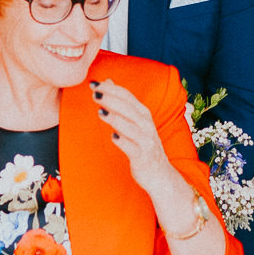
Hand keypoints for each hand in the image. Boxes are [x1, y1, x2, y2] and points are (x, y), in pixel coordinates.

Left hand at [93, 81, 180, 199]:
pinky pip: (132, 148)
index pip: (127, 96)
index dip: (111, 88)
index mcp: (143, 114)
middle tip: (94, 93)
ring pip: (130, 126)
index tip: (94, 83)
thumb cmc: (143, 145)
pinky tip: (113, 136)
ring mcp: (145, 141)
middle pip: (128, 108)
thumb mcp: (134, 121)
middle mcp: (146, 125)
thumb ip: (121, 102)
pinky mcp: (142, 157)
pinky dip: (123, 141)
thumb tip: (107, 81)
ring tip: (100, 112)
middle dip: (111, 99)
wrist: (159, 174)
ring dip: (115, 118)